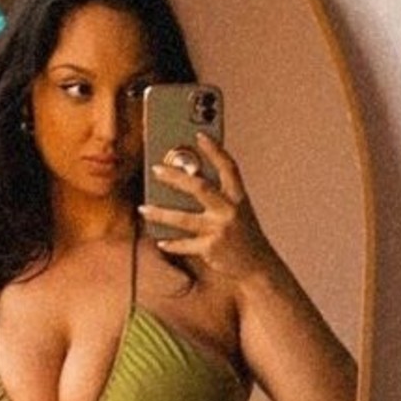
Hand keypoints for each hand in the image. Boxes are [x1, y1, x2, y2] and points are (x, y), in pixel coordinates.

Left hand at [139, 135, 274, 280]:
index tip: (200, 135)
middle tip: (155, 169)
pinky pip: (185, 245)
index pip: (228, 167)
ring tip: (143, 209)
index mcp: (239, 197)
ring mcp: (220, 230)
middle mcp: (230, 211)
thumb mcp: (238, 211)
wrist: (257, 265)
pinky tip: (161, 241)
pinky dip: (172, 244)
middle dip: (175, 177)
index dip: (215, 150)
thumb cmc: (243, 235)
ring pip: (184, 220)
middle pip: (200, 188)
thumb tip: (184, 182)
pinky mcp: (211, 249)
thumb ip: (217, 197)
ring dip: (160, 214)